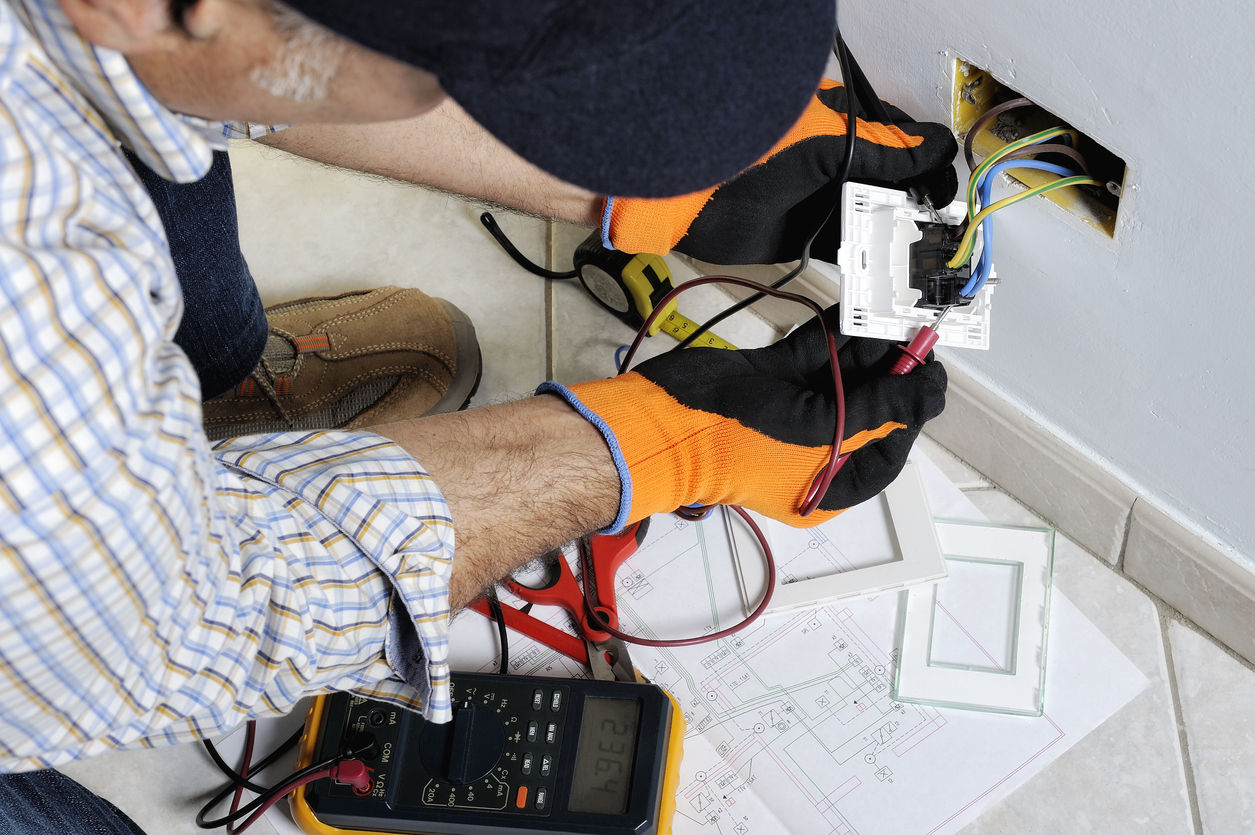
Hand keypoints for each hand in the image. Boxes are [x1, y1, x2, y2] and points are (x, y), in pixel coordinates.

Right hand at [540, 307, 946, 528]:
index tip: (932, 374)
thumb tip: (931, 391)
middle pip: (868, 406)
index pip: (889, 447)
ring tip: (895, 313)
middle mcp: (817, 448)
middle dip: (891, 371)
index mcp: (831, 482)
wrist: (664, 420)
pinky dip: (834, 335)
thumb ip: (880, 409)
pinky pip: (812, 355)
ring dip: (867, 346)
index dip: (913, 411)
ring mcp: (793, 411)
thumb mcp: (821, 432)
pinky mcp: (772, 378)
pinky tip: (858, 310)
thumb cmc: (741, 442)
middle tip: (917, 333)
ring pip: (842, 375)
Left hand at [604, 80, 958, 264]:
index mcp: (843, 124)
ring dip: (896, 238)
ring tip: (923, 258)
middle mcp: (836, 160)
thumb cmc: (748, 152)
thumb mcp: (823, 147)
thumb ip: (882, 152)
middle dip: (917, 208)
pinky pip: (845, 246)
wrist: (684, 193)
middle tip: (940, 234)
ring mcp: (819, 198)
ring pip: (873, 219)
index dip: (928, 169)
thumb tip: (936, 148)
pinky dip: (866, 260)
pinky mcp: (802, 233)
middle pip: (893, 186)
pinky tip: (886, 270)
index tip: (946, 196)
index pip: (903, 142)